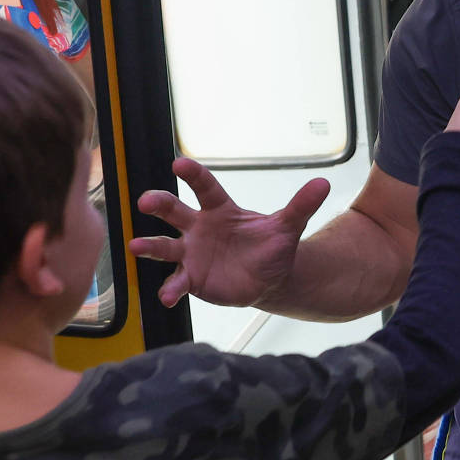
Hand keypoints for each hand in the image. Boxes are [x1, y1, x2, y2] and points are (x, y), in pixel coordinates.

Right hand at [133, 162, 328, 309]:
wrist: (268, 278)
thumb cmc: (269, 246)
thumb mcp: (286, 227)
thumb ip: (300, 206)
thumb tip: (323, 183)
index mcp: (219, 209)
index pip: (204, 187)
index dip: (192, 175)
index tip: (179, 163)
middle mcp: (198, 227)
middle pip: (174, 211)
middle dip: (159, 204)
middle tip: (146, 201)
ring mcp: (191, 253)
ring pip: (165, 246)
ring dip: (150, 245)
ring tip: (136, 246)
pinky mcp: (191, 278)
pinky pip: (176, 282)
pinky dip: (170, 289)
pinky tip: (166, 296)